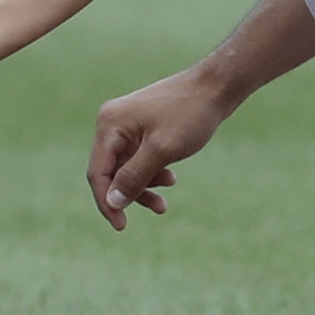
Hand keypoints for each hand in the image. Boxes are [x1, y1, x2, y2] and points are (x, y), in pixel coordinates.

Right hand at [86, 67, 236, 230]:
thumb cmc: (190, 114)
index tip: (121, 226)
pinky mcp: (141, 128)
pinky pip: (138, 158)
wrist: (216, 87)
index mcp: (110, 125)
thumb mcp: (162, 150)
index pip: (98, 173)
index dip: (107, 202)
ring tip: (166, 200)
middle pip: (110, 172)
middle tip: (158, 209)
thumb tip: (112, 203)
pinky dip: (151, 172)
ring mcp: (126, 125)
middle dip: (131, 194)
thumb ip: (135, 177)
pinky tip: (170, 178)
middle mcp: (112, 123)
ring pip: (126, 168)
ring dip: (144, 186)